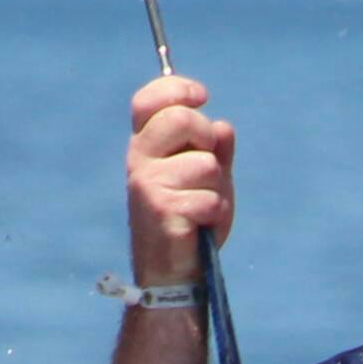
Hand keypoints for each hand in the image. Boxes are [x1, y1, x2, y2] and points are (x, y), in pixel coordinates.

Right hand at [126, 74, 234, 283]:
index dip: (176, 89)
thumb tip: (223, 127)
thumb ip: (215, 151)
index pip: (148, 101)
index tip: (202, 96)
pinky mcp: (162, 210)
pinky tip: (202, 227)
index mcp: (146, 146)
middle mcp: (139, 160)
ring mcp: (148, 185)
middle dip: (207, 138)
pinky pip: (211, 199)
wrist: (173, 274)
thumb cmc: (191, 221)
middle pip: (181, 119)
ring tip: (202, 209)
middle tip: (208, 166)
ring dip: (217, 189)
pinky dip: (217, 215)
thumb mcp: (208, 179)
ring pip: (205, 164)